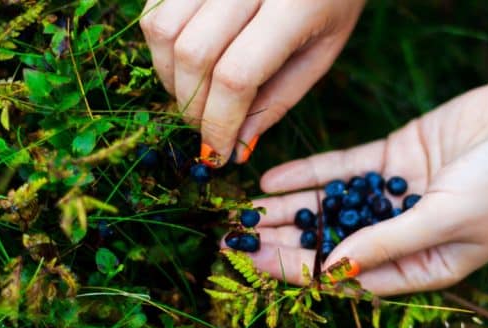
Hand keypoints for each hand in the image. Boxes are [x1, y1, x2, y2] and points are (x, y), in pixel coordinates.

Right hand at [140, 0, 364, 164]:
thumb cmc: (333, 2)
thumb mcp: (322, 53)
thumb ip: (279, 98)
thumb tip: (236, 146)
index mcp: (294, 5)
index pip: (236, 75)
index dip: (218, 122)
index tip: (218, 153)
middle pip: (192, 54)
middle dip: (192, 106)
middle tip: (205, 129)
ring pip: (162, 29)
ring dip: (168, 76)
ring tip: (194, 96)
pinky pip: (155, 8)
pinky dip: (162, 44)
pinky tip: (187, 60)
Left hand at [234, 39, 487, 295]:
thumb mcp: (447, 219)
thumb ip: (389, 243)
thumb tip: (335, 269)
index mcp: (427, 265)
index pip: (353, 275)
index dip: (305, 272)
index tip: (261, 265)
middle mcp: (409, 232)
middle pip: (335, 241)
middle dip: (288, 242)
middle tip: (238, 241)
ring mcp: (401, 192)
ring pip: (334, 205)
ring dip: (291, 209)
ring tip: (245, 214)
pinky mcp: (399, 154)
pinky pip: (346, 168)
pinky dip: (311, 174)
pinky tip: (274, 180)